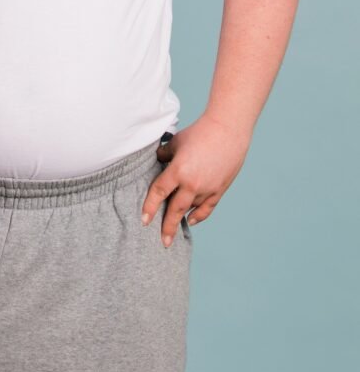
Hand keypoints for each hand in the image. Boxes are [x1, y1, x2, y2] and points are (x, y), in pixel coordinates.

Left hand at [141, 114, 251, 246]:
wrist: (227, 130)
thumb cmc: (200, 132)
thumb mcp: (176, 142)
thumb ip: (164, 154)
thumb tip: (157, 161)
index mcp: (178, 171)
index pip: (159, 193)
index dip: (150, 207)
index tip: (144, 220)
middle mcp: (192, 183)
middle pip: (175, 210)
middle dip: (167, 226)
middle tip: (163, 241)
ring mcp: (207, 188)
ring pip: (191, 209)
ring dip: (181, 218)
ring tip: (172, 228)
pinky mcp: (219, 189)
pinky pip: (207, 208)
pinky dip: (199, 216)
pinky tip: (191, 220)